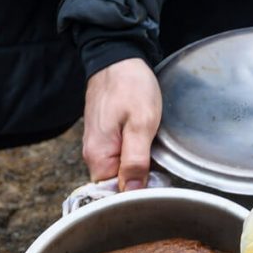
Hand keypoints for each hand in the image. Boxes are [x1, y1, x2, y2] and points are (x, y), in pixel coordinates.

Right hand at [82, 57, 161, 189]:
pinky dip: (133, 156)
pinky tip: (145, 145)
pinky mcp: (104, 139)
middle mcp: (93, 156)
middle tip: (159, 168)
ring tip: (154, 153)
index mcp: (98, 156)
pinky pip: (119, 158)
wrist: (118, 58)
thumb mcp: (141, 125)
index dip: (136, 193)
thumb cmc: (130, 87)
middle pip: (117, 185)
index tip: (156, 185)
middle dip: (139, 182)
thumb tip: (131, 193)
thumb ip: (135, 161)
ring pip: (120, 172)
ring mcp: (97, 147)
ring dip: (138, 168)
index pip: (114, 194)